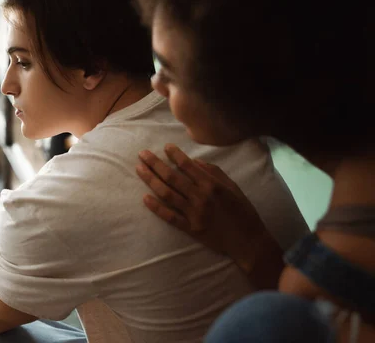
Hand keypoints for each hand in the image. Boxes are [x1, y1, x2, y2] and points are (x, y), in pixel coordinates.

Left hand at [136, 144, 271, 269]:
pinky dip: (156, 208)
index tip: (165, 147)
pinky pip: (170, 217)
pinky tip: (145, 198)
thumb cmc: (242, 211)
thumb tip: (194, 161)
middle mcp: (201, 197)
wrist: (247, 240)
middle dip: (155, 163)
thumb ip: (214, 172)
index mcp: (212, 185)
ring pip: (167, 194)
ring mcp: (194, 214)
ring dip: (151, 180)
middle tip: (142, 154)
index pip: (188, 165)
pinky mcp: (191, 229)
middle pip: (172, 177)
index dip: (175, 154)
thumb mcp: (232, 187)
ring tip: (139, 169)